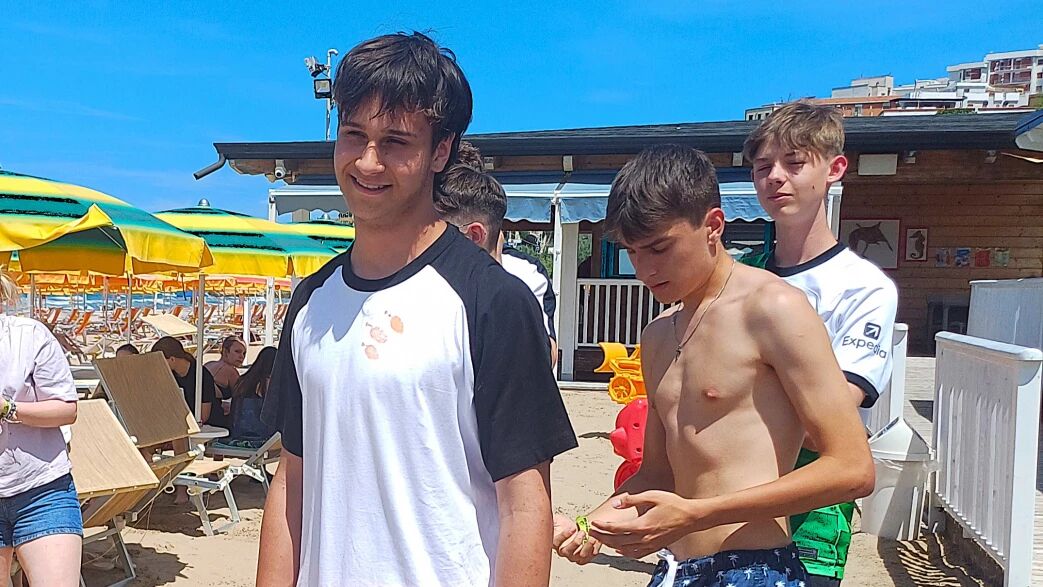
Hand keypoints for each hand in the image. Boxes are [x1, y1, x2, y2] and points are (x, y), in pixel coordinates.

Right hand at [552, 513, 600, 564]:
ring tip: (591, 538)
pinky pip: (590, 556)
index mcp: (555, 543)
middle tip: (582, 532)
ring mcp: (575, 556)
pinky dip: (595, 548)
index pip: (556, 542)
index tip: (572, 527)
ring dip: (586, 547)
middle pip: (568, 552)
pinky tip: (597, 540)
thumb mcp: (555, 519)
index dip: (564, 536)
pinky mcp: (585, 557)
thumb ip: (550, 519)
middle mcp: (564, 552)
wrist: (576, 529)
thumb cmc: (565, 525)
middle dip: (576, 542)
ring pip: (580, 556)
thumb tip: (545, 515)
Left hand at [588, 491, 705, 558]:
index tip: (593, 524)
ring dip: (611, 545)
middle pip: (617, 541)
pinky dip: (625, 552)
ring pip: (625, 550)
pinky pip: (636, 554)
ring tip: (603, 539)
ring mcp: (650, 545)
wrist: (691, 517)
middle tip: (592, 533)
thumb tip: (616, 504)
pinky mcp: (655, 548)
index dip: (602, 527)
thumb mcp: (651, 496)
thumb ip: (631, 500)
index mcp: (642, 525)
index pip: (616, 529)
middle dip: (602, 537)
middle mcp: (644, 538)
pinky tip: (620, 548)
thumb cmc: (673, 505)